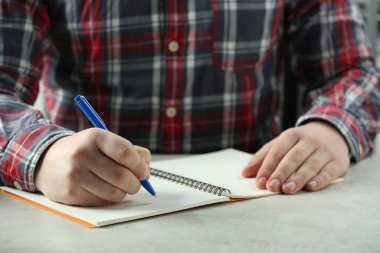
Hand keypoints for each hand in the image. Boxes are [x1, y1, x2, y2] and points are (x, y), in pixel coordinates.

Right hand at [35, 128, 150, 205]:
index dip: (139, 165)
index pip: (125, 153)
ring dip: (123, 192)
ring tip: (120, 186)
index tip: (143, 171)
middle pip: (122, 176)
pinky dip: (109, 198)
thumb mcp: (104, 141)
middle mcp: (82, 154)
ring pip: (115, 193)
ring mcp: (75, 175)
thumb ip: (130, 151)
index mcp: (95, 137)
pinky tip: (103, 189)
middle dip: (136, 183)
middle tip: (136, 182)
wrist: (46, 161)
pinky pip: (102, 201)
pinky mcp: (71, 193)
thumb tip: (146, 169)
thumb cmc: (84, 150)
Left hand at [242, 121, 349, 193]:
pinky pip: (329, 171)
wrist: (332, 132)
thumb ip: (263, 157)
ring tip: (287, 190)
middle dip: (281, 173)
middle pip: (293, 157)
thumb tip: (245, 173)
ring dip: (298, 178)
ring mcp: (325, 151)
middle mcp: (309, 141)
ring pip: (310, 165)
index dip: (268, 167)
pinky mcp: (338, 162)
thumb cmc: (299, 143)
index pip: (278, 150)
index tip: (259, 182)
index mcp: (292, 135)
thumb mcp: (281, 144)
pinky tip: (310, 187)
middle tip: (271, 187)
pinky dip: (320, 179)